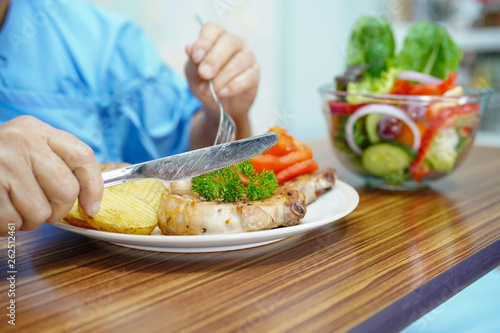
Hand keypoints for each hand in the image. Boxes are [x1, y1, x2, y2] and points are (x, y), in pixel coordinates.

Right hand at [0, 116, 102, 235]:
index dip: (94, 187)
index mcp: (36, 130)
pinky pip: (13, 222)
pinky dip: (8, 226)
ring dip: (29, 221)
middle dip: (57, 210)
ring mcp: (2, 164)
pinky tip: (0, 212)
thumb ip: (55, 163)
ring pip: (40, 213)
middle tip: (42, 210)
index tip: (92, 208)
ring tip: (14, 208)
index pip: (82, 156)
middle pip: (66, 190)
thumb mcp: (25, 149)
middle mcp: (21, 142)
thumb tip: (90, 200)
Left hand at [185, 22, 258, 138]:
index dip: (204, 42)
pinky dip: (233, 86)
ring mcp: (248, 57)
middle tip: (204, 73)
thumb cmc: (205, 83)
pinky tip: (223, 93)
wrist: (218, 105)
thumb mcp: (193, 72)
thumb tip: (190, 48)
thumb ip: (192, 61)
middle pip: (229, 41)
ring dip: (222, 77)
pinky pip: (248, 77)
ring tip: (211, 90)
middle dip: (215, 58)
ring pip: (239, 61)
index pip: (212, 29)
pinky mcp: (254, 74)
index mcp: (217, 37)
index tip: (196, 58)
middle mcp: (235, 43)